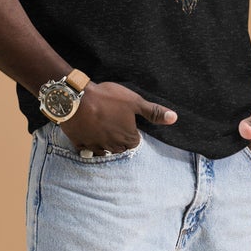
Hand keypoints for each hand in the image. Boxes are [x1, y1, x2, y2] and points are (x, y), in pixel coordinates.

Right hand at [60, 81, 175, 152]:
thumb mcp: (134, 102)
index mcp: (127, 137)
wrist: (76, 98)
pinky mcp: (80, 143)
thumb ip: (153, 112)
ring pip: (104, 152)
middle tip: (115, 130)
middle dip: (120, 143)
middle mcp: (113, 146)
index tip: (128, 127)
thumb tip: (174, 118)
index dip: (132, 135)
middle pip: (120, 150)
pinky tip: (88, 137)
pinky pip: (87, 150)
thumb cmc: (107, 99)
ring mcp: (96, 146)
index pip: (135, 143)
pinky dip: (89, 146)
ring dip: (105, 146)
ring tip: (103, 133)